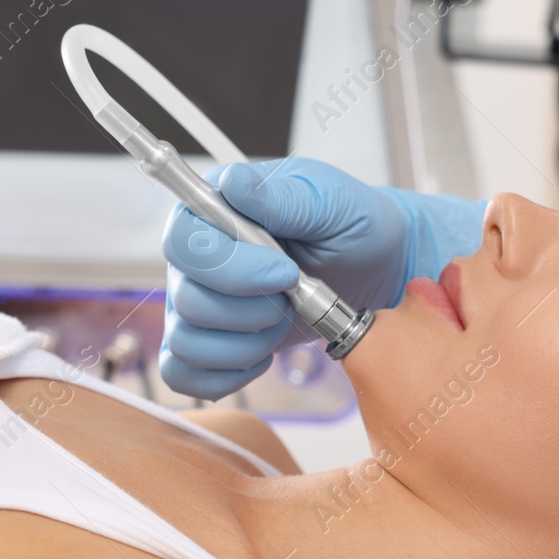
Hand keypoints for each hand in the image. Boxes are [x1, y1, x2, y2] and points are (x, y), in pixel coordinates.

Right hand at [159, 158, 485, 399]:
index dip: (231, 268)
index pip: (184, 244)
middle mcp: (196, 257)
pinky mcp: (210, 341)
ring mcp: (198, 301)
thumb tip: (234, 184)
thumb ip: (283, 199)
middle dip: (249, 310)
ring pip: (186, 342)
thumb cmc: (351, 225)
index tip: (286, 271)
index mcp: (214, 207)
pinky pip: (186, 373)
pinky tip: (264, 355)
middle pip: (186, 299)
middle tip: (293, 295)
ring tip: (284, 320)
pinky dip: (228, 374)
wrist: (374, 268)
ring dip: (245, 344)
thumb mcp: (330, 202)